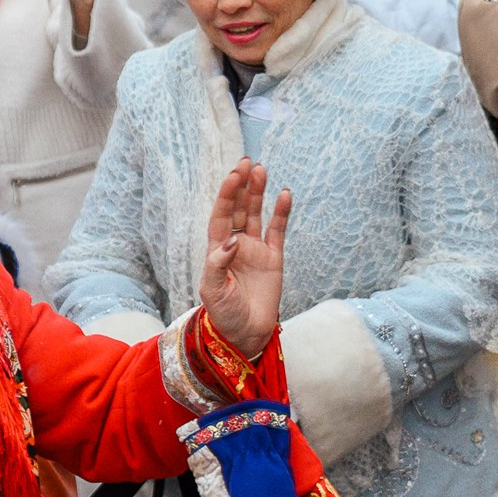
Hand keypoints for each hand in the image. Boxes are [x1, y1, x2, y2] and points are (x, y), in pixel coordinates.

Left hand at [197, 159, 291, 359]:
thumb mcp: (213, 292)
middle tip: (246, 162)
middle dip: (241, 186)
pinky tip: (284, 194)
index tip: (233, 176)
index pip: (221, 216)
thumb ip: (217, 265)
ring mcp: (256, 250)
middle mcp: (236, 245)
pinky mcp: (274, 258)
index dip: (226, 196)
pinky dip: (281, 213)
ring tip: (261, 170)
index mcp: (217, 250)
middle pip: (239, 209)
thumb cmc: (224, 315)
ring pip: (257, 214)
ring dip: (258, 193)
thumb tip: (232, 241)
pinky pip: (278, 231)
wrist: (245, 334)